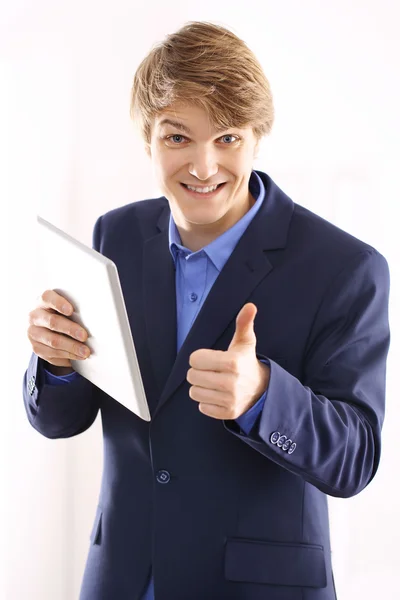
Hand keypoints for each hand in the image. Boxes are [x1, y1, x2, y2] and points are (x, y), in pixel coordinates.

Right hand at [27, 290, 89, 373]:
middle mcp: (35, 316)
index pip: (47, 298)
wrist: (47, 327)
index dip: (59, 303)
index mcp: (43, 301)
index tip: (71, 310)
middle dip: (71, 330)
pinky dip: (68, 355)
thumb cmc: (62, 314)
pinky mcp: (36, 347)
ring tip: (86, 351)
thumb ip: (74, 309)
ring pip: (53, 341)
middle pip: (52, 322)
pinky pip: (52, 354)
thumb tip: (93, 318)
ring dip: (72, 347)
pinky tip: (79, 356)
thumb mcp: (66, 307)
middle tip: (85, 336)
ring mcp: (33, 333)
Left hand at [187, 303, 269, 419]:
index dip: (200, 358)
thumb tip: (250, 306)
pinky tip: (217, 394)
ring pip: (194, 392)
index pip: (195, 359)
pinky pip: (202, 407)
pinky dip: (206, 401)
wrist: (261, 389)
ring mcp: (229, 399)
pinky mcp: (227, 412)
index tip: (210, 358)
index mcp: (232, 362)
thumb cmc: (246, 362)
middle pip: (192, 376)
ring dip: (201, 386)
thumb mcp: (245, 342)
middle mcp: (231, 382)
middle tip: (211, 370)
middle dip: (199, 372)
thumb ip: (244, 323)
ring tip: (213, 382)